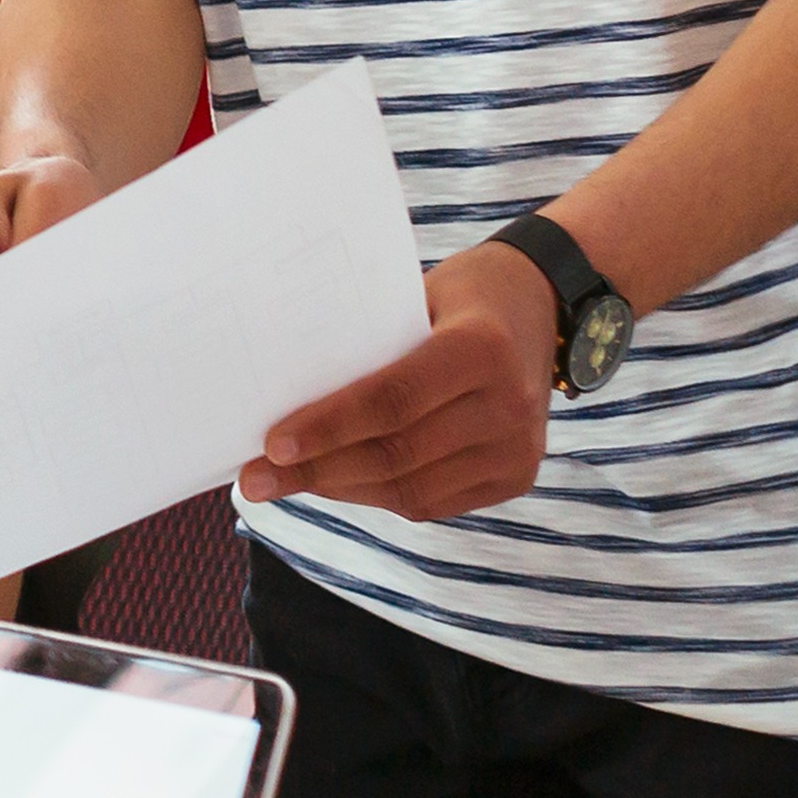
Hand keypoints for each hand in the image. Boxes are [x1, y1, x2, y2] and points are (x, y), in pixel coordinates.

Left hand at [246, 240, 558, 518]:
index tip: (271, 445)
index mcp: (481, 349)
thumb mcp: (417, 297)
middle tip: (252, 480)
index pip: (392, 400)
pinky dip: (378, 495)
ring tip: (285, 483)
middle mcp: (508, 405)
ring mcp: (518, 448)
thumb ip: (369, 345)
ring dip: (340, 489)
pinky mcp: (518, 476)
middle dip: (315, 471)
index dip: (328, 427)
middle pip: (396, 453)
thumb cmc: (461, 295)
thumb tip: (284, 393)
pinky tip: (336, 483)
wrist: (544, 307)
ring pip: (410, 489)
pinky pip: (433, 502)